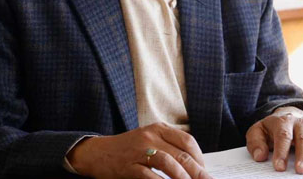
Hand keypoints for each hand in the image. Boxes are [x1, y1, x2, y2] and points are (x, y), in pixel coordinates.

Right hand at [68, 122, 211, 178]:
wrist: (97, 153)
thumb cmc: (127, 149)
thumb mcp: (149, 140)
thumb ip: (168, 147)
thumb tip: (194, 166)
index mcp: (159, 128)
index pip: (187, 141)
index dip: (200, 158)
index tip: (205, 171)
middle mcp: (150, 136)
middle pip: (181, 154)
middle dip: (197, 172)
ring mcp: (139, 150)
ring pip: (169, 163)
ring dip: (183, 178)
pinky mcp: (128, 165)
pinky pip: (150, 175)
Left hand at [245, 109, 302, 174]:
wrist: (288, 117)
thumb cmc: (273, 130)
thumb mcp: (258, 132)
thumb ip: (255, 142)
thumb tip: (260, 156)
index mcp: (283, 122)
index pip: (283, 136)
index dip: (281, 152)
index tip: (279, 167)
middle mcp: (301, 123)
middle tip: (302, 171)